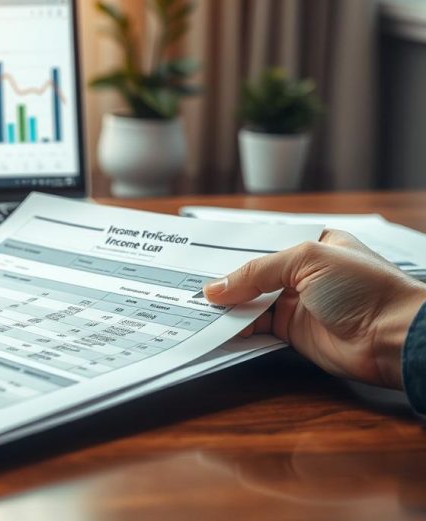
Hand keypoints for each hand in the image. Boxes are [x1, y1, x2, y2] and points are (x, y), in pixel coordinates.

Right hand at [203, 229, 425, 388]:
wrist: (392, 337)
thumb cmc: (364, 288)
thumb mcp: (306, 261)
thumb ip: (257, 272)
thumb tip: (216, 289)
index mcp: (312, 245)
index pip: (263, 245)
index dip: (233, 252)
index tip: (200, 259)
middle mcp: (304, 274)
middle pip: (254, 276)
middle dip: (226, 282)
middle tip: (190, 284)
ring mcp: (298, 304)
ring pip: (252, 303)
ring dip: (229, 307)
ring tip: (197, 307)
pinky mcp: (294, 333)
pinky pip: (258, 329)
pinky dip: (239, 329)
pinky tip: (219, 327)